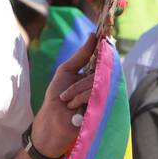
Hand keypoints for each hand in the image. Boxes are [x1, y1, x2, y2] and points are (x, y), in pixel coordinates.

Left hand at [31, 33, 95, 158]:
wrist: (52, 122)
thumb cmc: (56, 99)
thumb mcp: (65, 72)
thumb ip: (80, 56)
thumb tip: (93, 36)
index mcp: (94, 75)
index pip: (104, 60)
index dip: (103, 50)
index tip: (101, 39)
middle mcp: (102, 85)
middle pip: (100, 71)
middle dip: (79, 82)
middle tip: (65, 95)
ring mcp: (105, 96)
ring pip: (97, 82)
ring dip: (77, 91)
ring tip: (67, 103)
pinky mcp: (105, 107)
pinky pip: (97, 93)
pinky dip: (81, 98)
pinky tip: (73, 107)